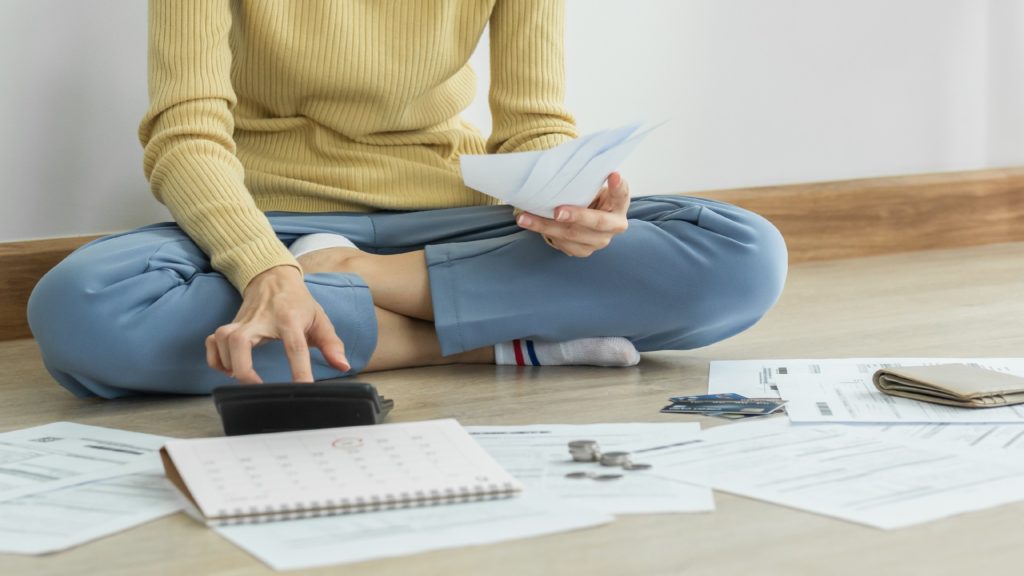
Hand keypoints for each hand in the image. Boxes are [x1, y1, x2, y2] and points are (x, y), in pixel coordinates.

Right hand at [205, 266, 349, 383]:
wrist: (273, 278)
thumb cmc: (298, 303)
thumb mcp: (320, 319)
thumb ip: (332, 344)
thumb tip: (343, 366)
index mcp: (289, 318)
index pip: (294, 346)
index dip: (299, 370)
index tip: (303, 389)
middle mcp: (261, 320)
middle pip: (240, 342)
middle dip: (244, 369)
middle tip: (257, 386)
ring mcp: (241, 321)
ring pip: (222, 340)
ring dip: (228, 364)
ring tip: (243, 376)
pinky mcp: (229, 324)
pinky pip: (212, 342)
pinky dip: (216, 359)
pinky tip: (229, 368)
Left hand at [516, 172, 629, 256]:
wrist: (586, 216)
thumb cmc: (589, 195)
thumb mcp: (593, 185)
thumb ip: (590, 178)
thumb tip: (571, 166)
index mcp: (619, 205)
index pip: (621, 194)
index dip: (618, 186)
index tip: (613, 174)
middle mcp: (614, 227)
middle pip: (595, 222)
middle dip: (575, 216)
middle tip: (557, 211)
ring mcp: (598, 242)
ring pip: (571, 235)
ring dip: (545, 226)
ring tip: (525, 217)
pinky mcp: (583, 251)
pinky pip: (562, 243)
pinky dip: (544, 232)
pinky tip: (530, 223)